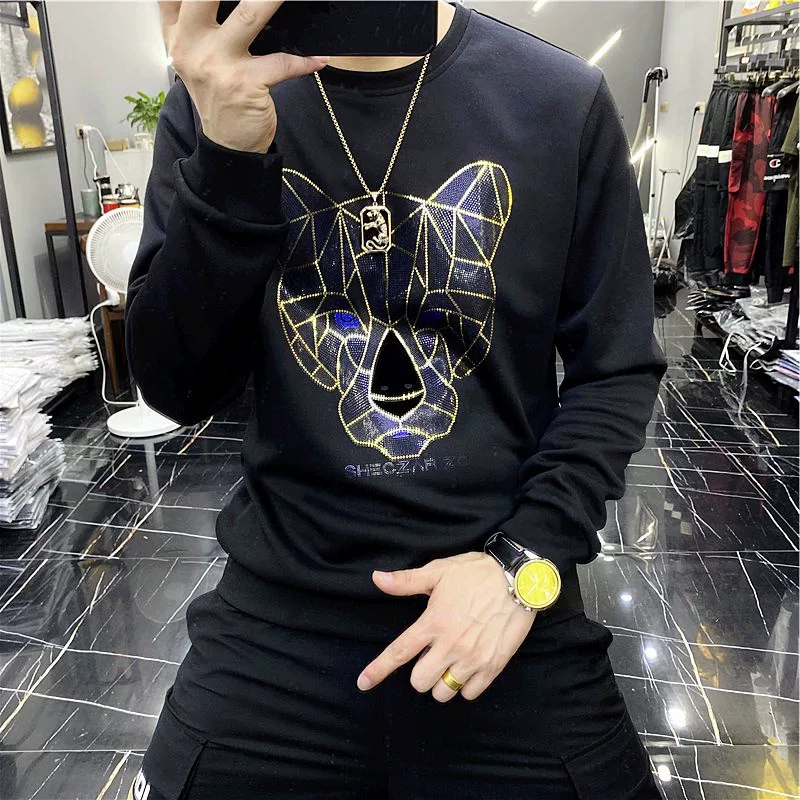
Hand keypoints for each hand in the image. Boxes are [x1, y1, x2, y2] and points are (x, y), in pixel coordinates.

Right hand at [159, 1, 327, 152]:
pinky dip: (305, 60)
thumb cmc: (219, 96)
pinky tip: (319, 59)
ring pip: (249, 16)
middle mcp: (190, 46)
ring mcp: (217, 66)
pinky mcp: (244, 85)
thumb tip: (230, 0)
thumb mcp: (195, 57)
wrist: (227, 146)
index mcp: (177, 34)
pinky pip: (282, 63)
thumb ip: (195, 20)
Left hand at [358, 552, 535, 701]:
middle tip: (430, 658)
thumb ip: (407, 580)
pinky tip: (468, 668)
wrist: (519, 579)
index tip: (363, 683)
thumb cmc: (477, 573)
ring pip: (443, 692)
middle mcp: (450, 645)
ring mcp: (472, 659)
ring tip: (449, 664)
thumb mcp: (439, 571)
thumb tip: (377, 578)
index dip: (378, 670)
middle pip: (420, 682)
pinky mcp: (493, 666)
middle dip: (420, 674)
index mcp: (433, 622)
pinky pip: (470, 694)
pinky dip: (465, 686)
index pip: (399, 652)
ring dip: (441, 683)